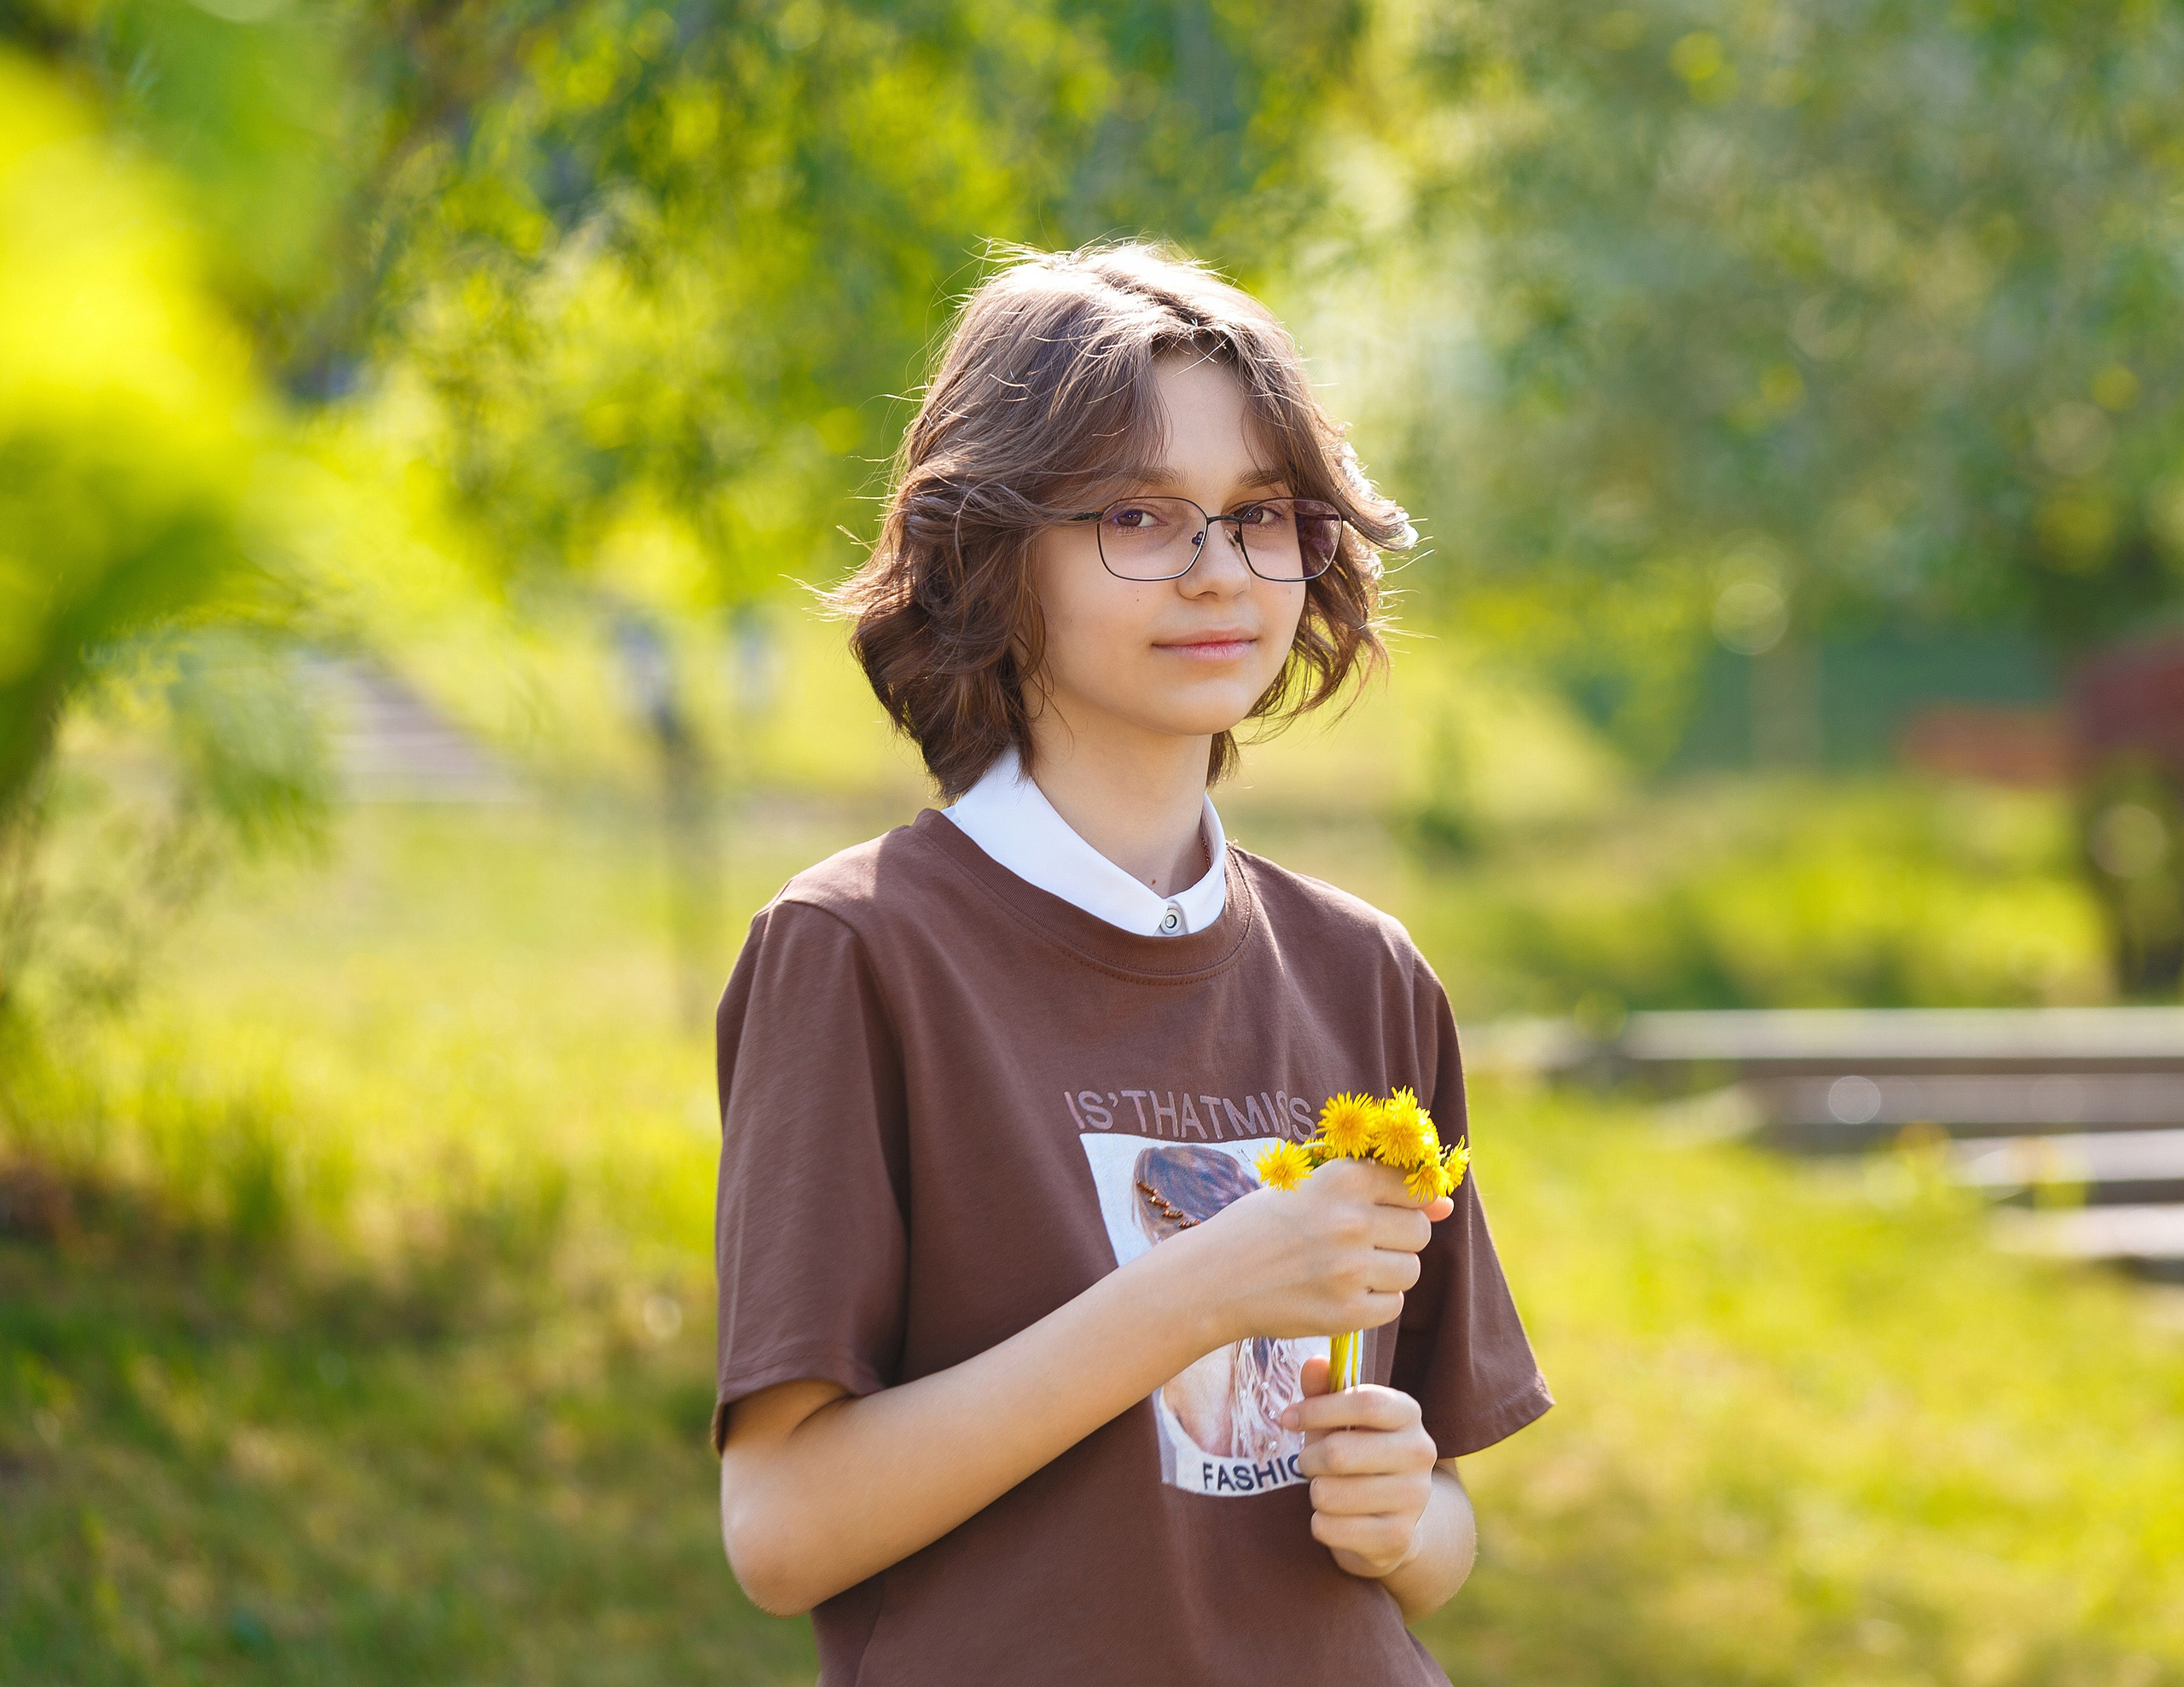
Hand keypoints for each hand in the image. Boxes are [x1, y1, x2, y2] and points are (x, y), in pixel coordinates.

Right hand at [1176, 1158, 1453, 1346]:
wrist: (1213, 1277)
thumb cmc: (1262, 1225)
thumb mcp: (1313, 1189)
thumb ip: (1380, 1191)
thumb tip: (1446, 1206)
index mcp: (1344, 1178)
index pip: (1414, 1187)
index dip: (1403, 1202)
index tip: (1381, 1212)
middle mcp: (1351, 1220)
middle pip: (1420, 1232)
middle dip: (1397, 1239)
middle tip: (1357, 1243)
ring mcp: (1350, 1269)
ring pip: (1410, 1271)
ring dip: (1387, 1273)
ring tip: (1345, 1269)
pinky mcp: (1346, 1312)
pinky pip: (1392, 1306)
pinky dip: (1373, 1303)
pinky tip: (1339, 1293)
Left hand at [1282, 1356, 1438, 1579]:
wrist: (1392, 1521)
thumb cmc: (1358, 1455)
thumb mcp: (1340, 1420)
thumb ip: (1324, 1390)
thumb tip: (1314, 1363)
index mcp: (1408, 1413)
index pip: (1365, 1402)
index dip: (1319, 1409)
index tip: (1287, 1418)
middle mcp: (1420, 1453)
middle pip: (1339, 1453)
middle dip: (1308, 1459)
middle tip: (1309, 1464)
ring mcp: (1414, 1498)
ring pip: (1328, 1494)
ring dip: (1315, 1493)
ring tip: (1328, 1490)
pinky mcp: (1398, 1538)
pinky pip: (1330, 1528)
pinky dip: (1321, 1524)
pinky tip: (1336, 1519)